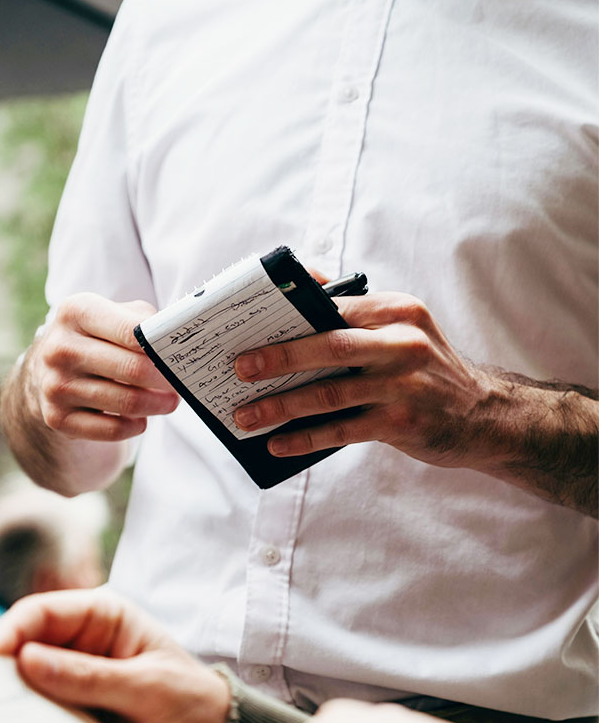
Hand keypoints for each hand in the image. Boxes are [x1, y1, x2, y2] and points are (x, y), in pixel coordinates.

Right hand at [0, 589, 229, 722]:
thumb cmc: (192, 703)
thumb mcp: (150, 688)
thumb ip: (93, 676)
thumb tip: (27, 660)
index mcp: (103, 617)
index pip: (41, 612)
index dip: (8, 632)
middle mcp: (81, 646)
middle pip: (22, 650)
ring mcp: (72, 684)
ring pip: (23, 689)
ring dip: (10, 708)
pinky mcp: (71, 719)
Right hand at [28, 293, 178, 441]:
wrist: (50, 370)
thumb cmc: (98, 338)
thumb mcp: (115, 315)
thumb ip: (146, 321)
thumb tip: (178, 338)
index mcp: (76, 312)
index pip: (132, 331)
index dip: (163, 347)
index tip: (181, 356)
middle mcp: (60, 348)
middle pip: (133, 369)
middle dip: (166, 380)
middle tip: (182, 383)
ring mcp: (55, 385)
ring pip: (127, 402)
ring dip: (157, 405)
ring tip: (169, 401)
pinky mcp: (56, 417)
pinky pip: (111, 430)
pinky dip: (134, 426)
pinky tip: (141, 419)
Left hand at [232, 292, 491, 466]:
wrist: (485, 415)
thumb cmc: (428, 369)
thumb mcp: (403, 328)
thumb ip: (355, 309)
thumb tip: (304, 279)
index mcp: (397, 310)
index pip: (334, 305)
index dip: (287, 314)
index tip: (249, 325)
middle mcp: (403, 343)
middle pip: (329, 347)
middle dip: (278, 358)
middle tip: (238, 368)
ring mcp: (404, 385)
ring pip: (329, 394)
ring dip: (281, 406)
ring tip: (246, 416)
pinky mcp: (402, 423)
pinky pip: (342, 430)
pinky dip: (305, 438)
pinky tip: (278, 444)